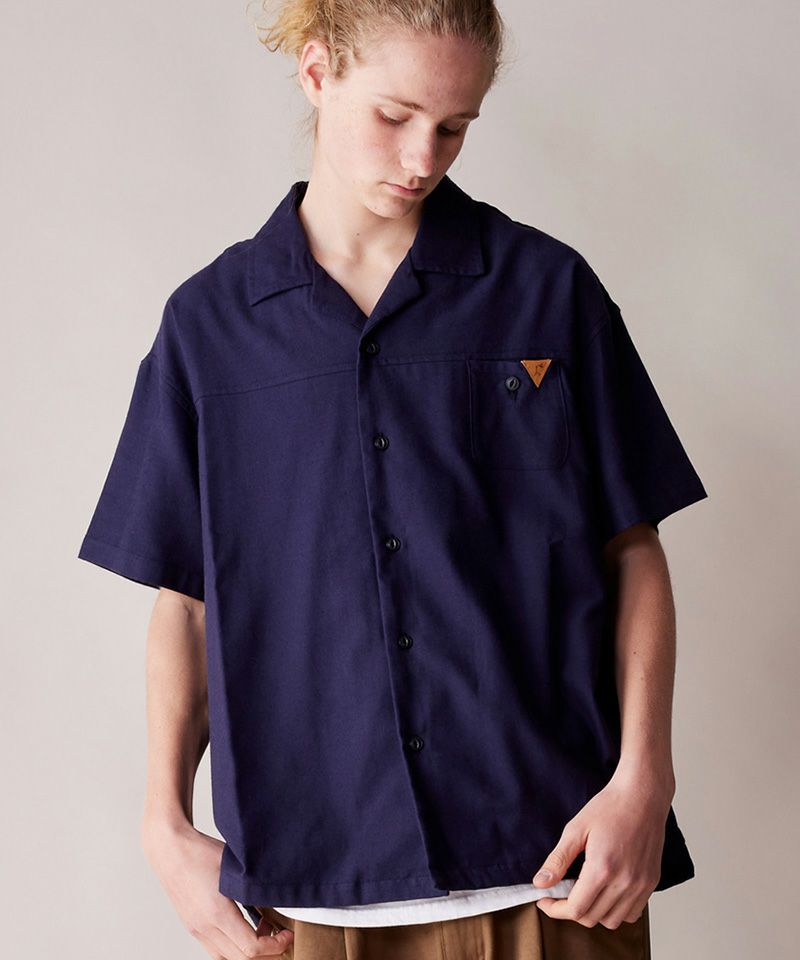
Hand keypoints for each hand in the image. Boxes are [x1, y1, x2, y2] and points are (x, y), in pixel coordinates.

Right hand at [141, 818, 293, 956]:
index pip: (251, 949)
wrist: (169, 849)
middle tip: (281, 937)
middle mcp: (204, 927)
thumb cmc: (201, 852)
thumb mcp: (235, 867)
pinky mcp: (192, 926)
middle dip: (266, 954)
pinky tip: (244, 927)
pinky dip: (233, 947)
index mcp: (217, 913)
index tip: (287, 934)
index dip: (275, 946)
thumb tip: (276, 900)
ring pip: (225, 958)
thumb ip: (255, 888)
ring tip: (264, 932)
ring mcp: (196, 929)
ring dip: (248, 953)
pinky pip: (215, 949)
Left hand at [530, 773, 669, 928]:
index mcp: (603, 869)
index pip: (576, 909)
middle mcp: (625, 882)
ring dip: (593, 912)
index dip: (555, 909)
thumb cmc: (610, 807)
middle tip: (560, 893)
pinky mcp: (651, 883)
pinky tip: (606, 892)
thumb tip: (540, 883)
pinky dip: (616, 911)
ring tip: (584, 891)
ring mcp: (641, 885)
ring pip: (612, 921)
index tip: (545, 901)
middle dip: (571, 910)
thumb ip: (558, 860)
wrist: (642, 796)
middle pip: (592, 918)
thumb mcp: (576, 829)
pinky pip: (632, 913)